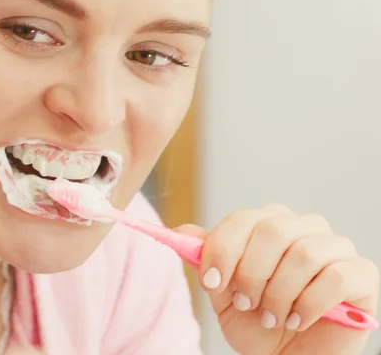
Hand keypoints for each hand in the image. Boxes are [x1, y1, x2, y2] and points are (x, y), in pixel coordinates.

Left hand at [177, 204, 378, 354]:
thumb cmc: (256, 322)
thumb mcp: (222, 291)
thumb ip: (205, 258)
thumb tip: (182, 231)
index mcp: (270, 222)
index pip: (243, 219)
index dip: (223, 250)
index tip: (211, 282)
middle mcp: (304, 226)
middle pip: (273, 230)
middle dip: (251, 273)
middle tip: (245, 303)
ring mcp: (335, 248)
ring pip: (304, 254)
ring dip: (279, 292)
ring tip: (271, 317)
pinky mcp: (361, 275)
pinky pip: (335, 277)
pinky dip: (309, 303)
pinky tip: (297, 320)